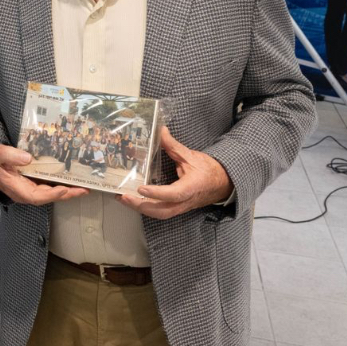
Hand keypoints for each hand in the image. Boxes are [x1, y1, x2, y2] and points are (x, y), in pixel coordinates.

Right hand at [0, 143, 88, 205]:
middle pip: (48, 196)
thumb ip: (11, 155)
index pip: (36, 196)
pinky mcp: (31, 182)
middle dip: (67, 194)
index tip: (64, 189)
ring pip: (50, 192)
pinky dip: (60, 184)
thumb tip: (28, 158)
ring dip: (67, 191)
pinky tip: (70, 180)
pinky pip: (48, 186)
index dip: (52, 194)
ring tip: (83, 187)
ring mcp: (29, 188)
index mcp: (16, 189)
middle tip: (84, 190)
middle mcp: (25, 192)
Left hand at [117, 126, 231, 219]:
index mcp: (191, 187)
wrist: (223, 183)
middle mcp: (185, 201)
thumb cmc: (209, 170)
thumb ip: (173, 146)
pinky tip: (134, 200)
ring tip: (123, 199)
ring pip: (160, 214)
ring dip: (141, 208)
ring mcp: (181, 207)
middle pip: (162, 211)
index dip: (157, 193)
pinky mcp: (177, 207)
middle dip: (141, 205)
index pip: (173, 194)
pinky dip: (146, 208)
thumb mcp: (191, 156)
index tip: (141, 188)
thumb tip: (160, 131)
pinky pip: (161, 212)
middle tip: (123, 197)